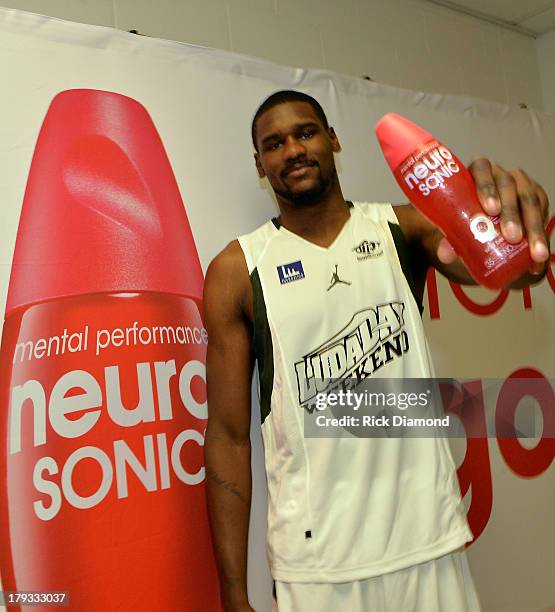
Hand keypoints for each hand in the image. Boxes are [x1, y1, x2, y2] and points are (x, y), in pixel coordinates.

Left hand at [437, 158, 549, 275]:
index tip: (490, 209)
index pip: (481, 170)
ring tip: (533, 252)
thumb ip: (449, 240)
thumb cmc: (464, 221)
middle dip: (512, 213)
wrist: (483, 227)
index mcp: (476, 174)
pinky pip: (542, 212)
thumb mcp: (454, 227)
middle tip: (512, 236)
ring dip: (532, 227)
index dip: (486, 187)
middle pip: (509, 187)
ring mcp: (521, 185)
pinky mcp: (536, 197)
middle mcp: (500, 175)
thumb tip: (445, 255)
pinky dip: (541, 234)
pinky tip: (539, 253)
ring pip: (530, 200)